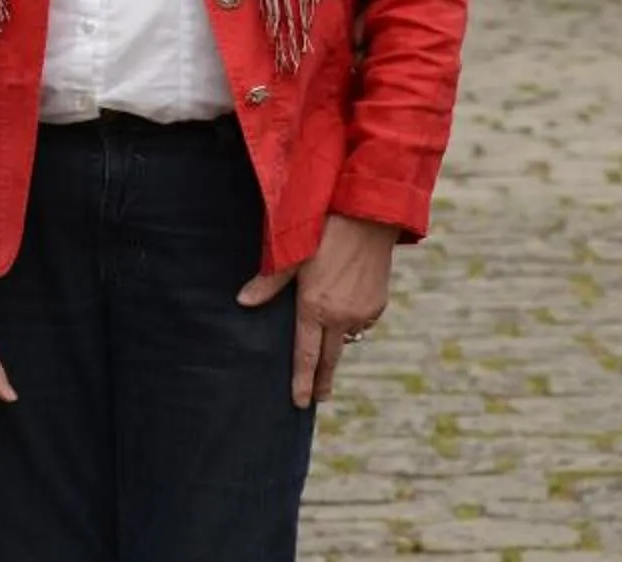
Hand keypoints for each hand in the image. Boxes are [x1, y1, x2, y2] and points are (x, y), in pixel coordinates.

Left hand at [237, 213, 397, 407]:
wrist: (368, 218)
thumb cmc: (324, 232)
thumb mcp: (292, 255)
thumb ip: (268, 282)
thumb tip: (243, 301)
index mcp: (315, 308)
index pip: (305, 354)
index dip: (301, 380)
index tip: (299, 402)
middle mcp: (341, 317)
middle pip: (329, 359)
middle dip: (322, 381)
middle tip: (318, 398)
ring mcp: (362, 312)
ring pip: (346, 339)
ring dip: (335, 349)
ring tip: (327, 359)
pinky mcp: (378, 304)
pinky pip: (361, 323)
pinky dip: (351, 324)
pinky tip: (344, 315)